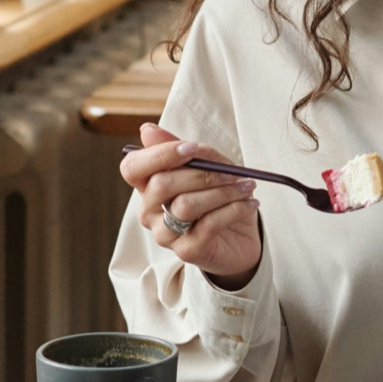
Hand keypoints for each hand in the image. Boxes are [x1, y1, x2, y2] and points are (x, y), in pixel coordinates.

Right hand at [121, 122, 263, 290]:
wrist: (240, 238)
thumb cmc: (219, 199)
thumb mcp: (207, 168)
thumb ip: (183, 151)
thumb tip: (147, 130)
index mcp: (148, 186)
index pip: (132, 167)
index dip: (159, 154)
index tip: (192, 148)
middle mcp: (150, 211)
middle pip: (162, 184)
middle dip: (202, 173)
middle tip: (233, 172)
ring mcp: (165, 234)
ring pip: (186, 205)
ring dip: (223, 191)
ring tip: (247, 186)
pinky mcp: (187, 251)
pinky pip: (209, 224)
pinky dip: (234, 209)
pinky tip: (250, 203)